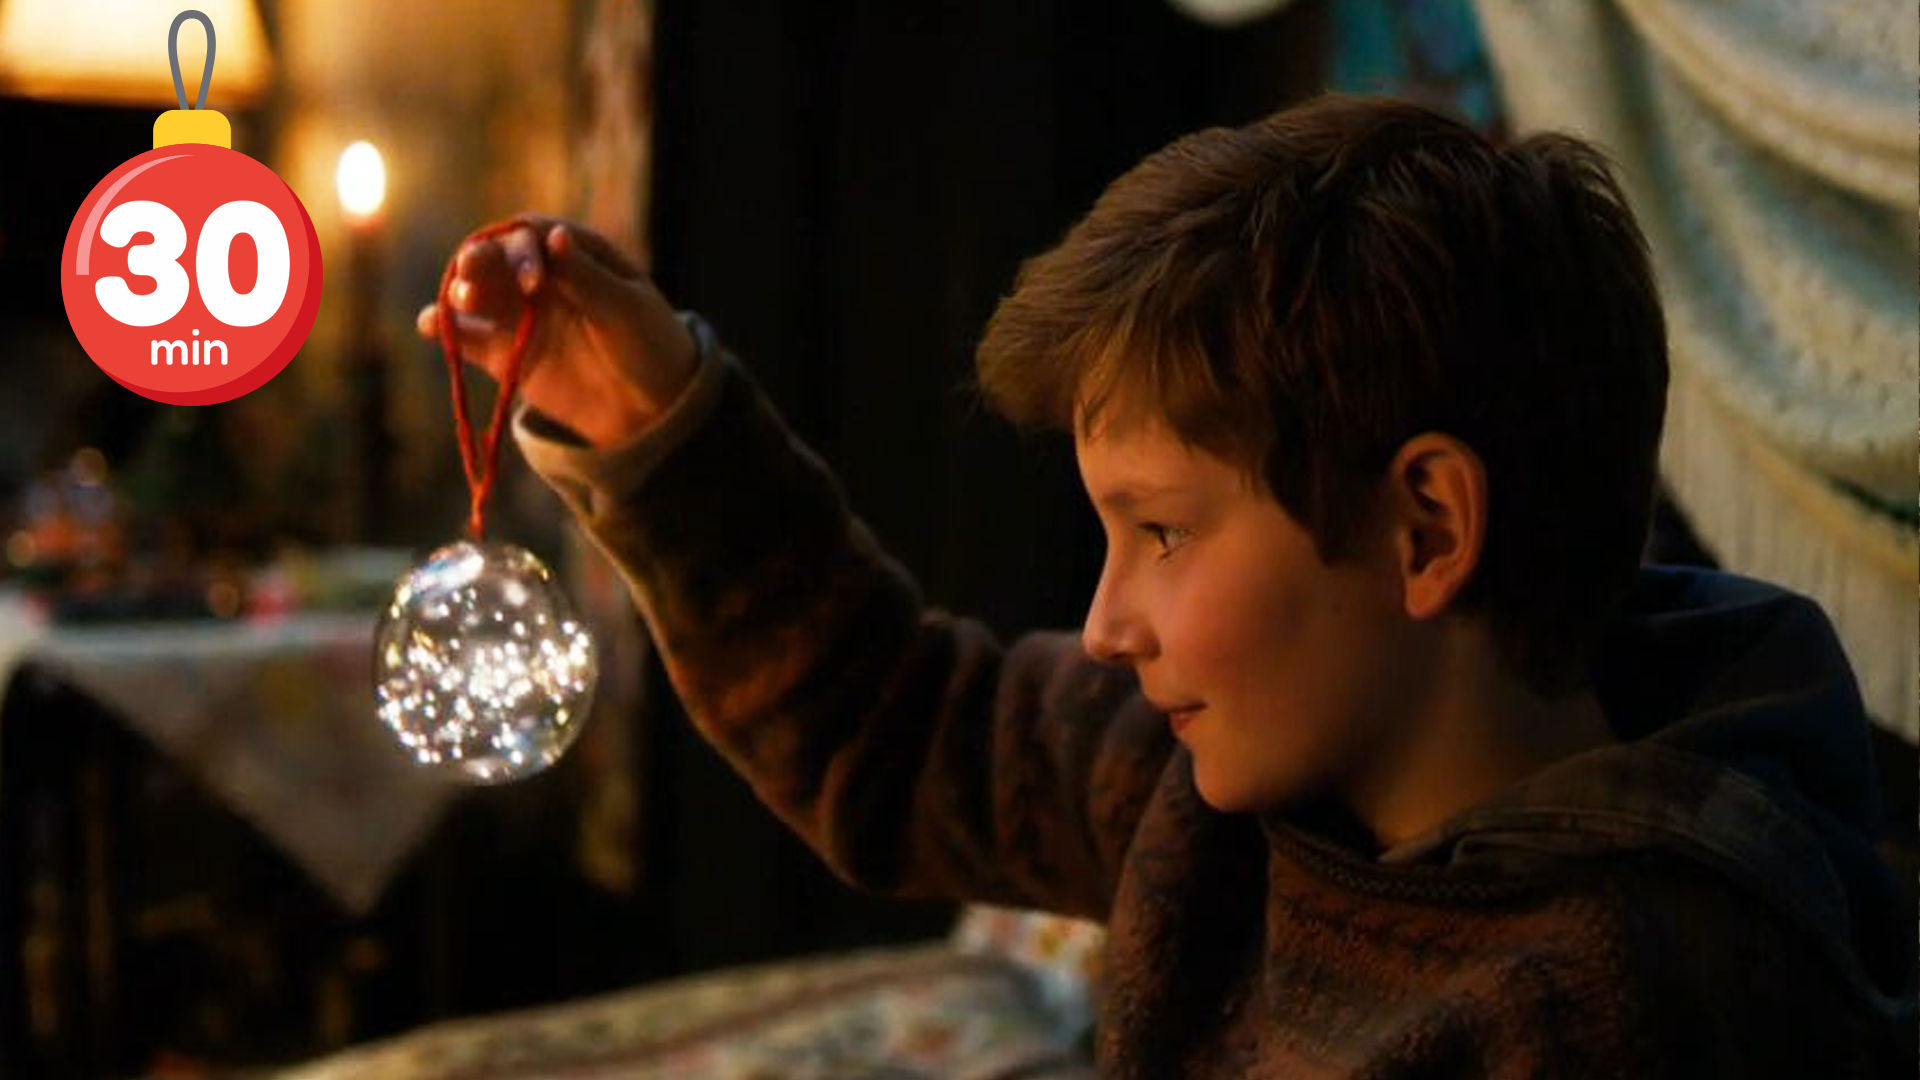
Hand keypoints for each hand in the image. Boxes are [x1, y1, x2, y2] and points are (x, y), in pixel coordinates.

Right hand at [416, 215, 698, 447]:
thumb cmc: (650, 344)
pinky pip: (470, 337)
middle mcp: (540, 277)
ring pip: (479, 293)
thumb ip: (588, 278)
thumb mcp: (627, 309)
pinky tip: (431, 324)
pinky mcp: (506, 352)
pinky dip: (448, 329)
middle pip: (497, 258)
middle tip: (473, 272)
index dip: (525, 250)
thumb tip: (555, 235)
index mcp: (575, 254)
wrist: (651, 407)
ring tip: (462, 302)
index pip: (534, 235)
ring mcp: (520, 313)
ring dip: (463, 292)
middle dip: (482, 262)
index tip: (534, 282)